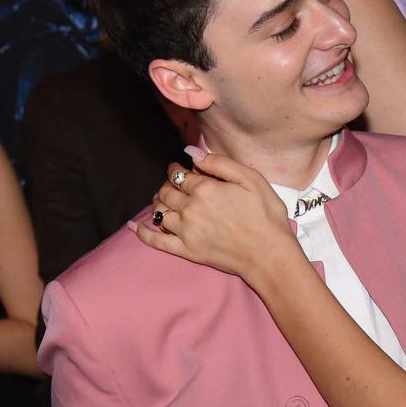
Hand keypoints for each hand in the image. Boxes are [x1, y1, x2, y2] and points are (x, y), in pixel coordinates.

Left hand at [134, 151, 298, 281]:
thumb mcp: (252, 180)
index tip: (179, 168)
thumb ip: (220, 163)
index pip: (180, 175)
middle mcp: (190, 209)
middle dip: (167, 184)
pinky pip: (157, 241)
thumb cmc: (266, 215)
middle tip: (174, 184)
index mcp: (206, 189)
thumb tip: (192, 152)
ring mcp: (186, 232)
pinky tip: (136, 226)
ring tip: (163, 199)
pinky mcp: (187, 251)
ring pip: (160, 212)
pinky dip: (143, 232)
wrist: (269, 255)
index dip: (177, 169)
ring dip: (159, 202)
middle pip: (167, 192)